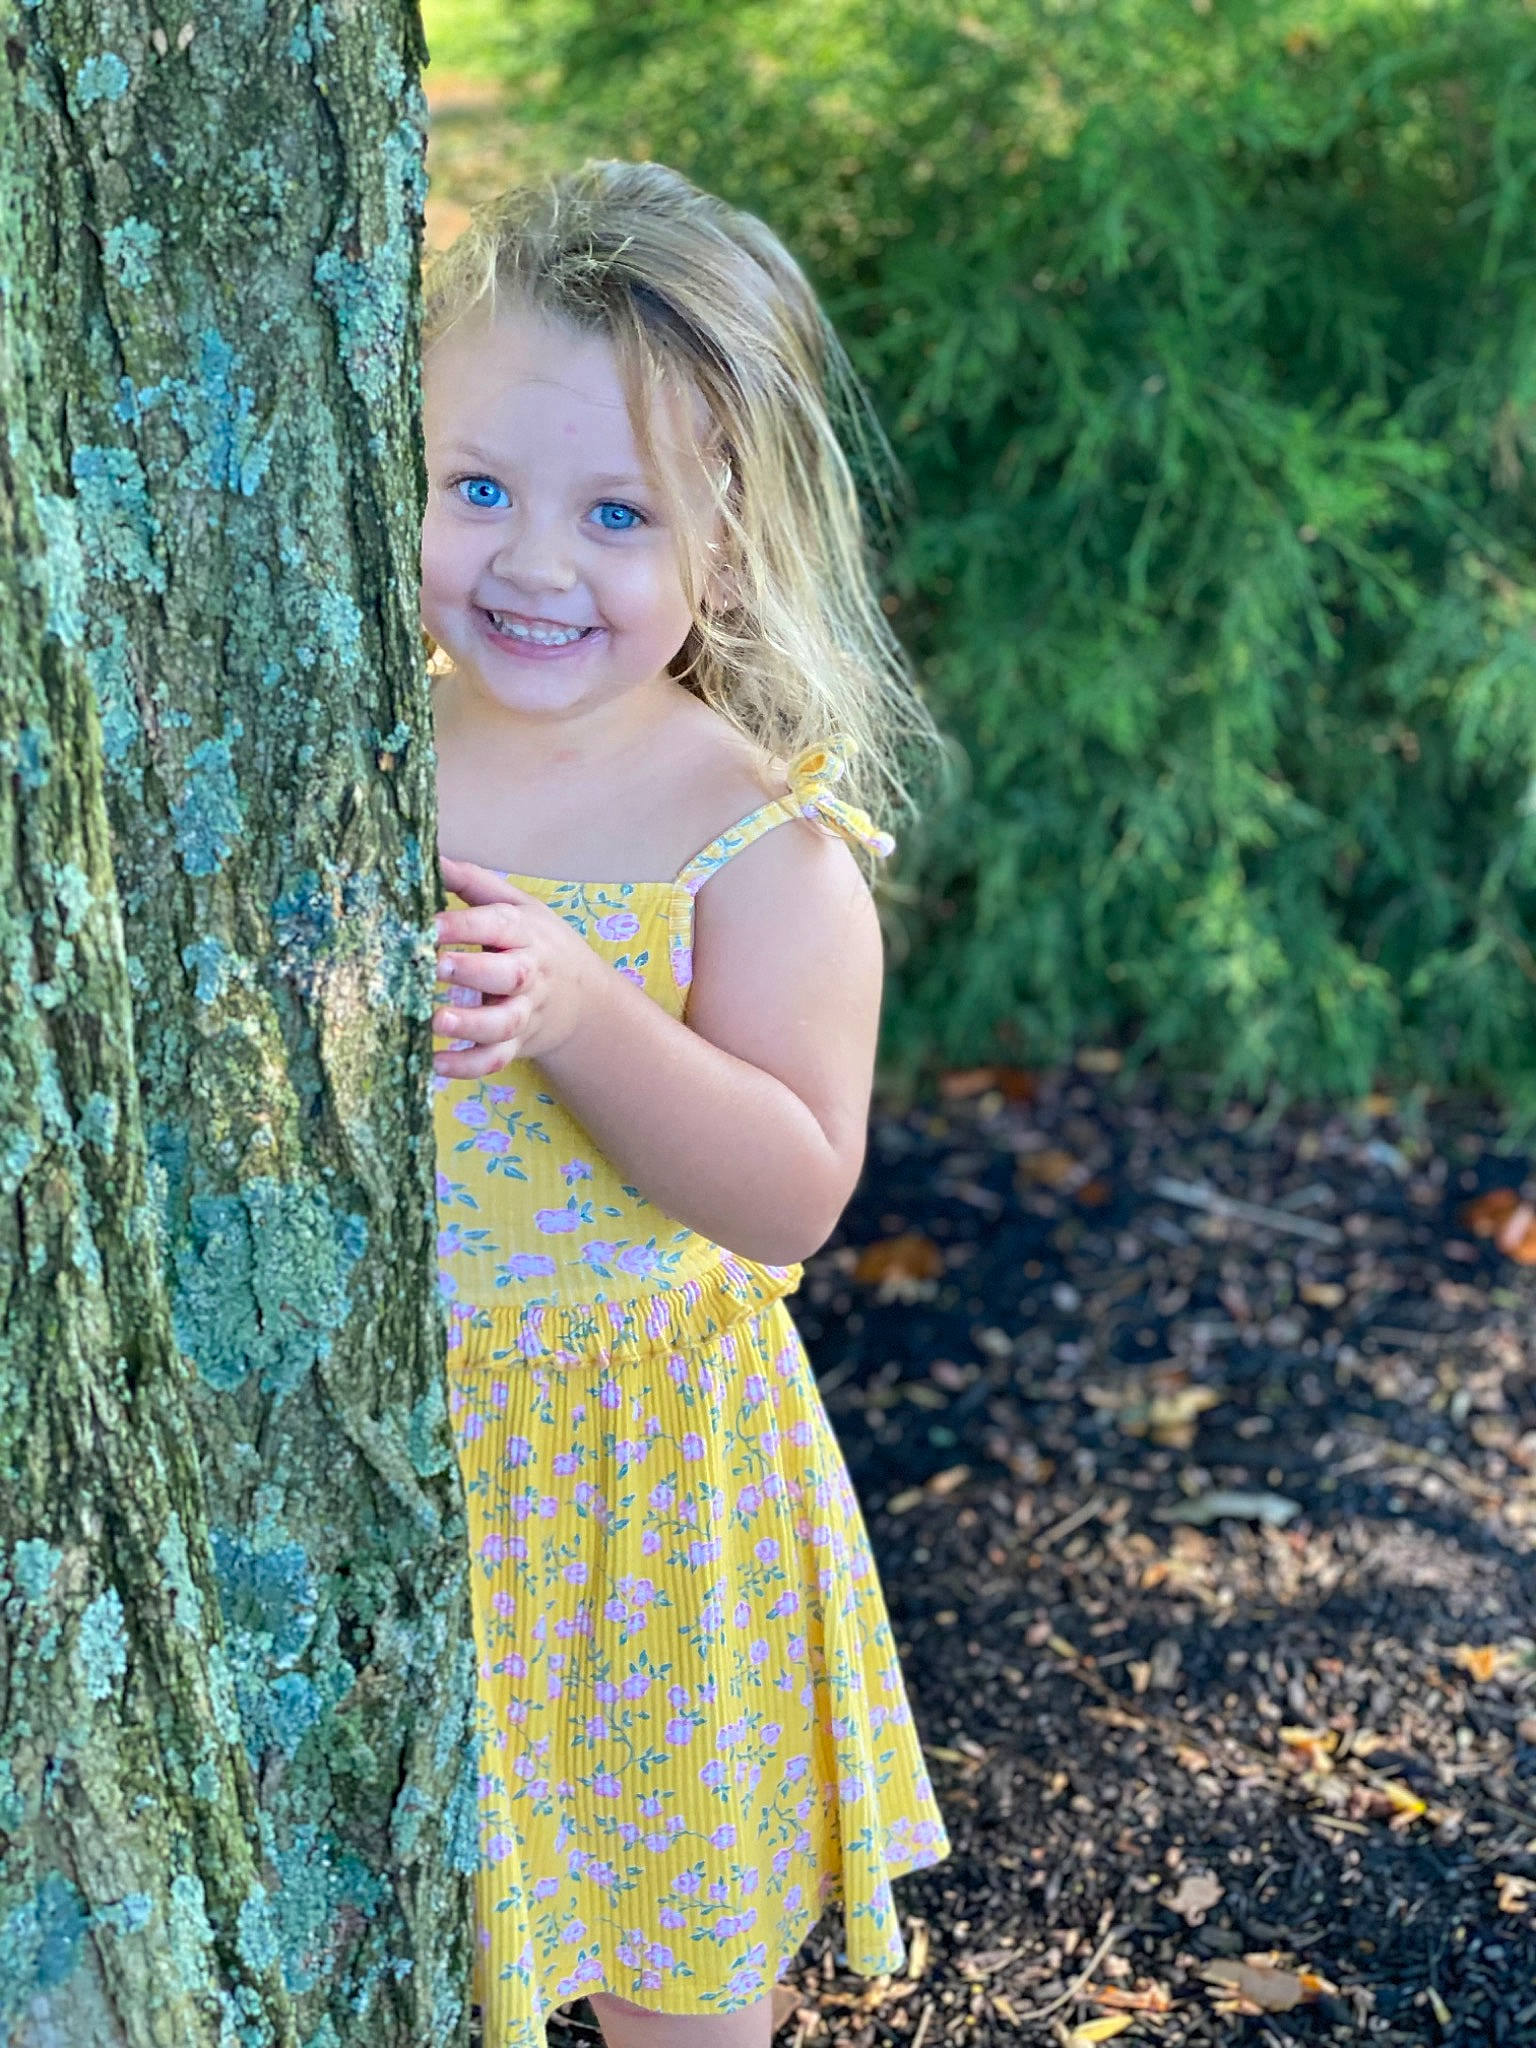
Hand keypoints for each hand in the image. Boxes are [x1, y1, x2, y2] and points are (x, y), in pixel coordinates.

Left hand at [433, 856, 602, 1078]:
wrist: (583, 1000)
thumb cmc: (537, 944)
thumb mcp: (517, 905)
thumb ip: (472, 883)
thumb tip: (427, 855)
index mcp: (526, 933)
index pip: (497, 925)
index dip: (463, 925)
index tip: (426, 925)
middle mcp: (529, 974)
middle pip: (509, 974)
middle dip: (473, 972)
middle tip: (435, 969)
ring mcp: (525, 1014)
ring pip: (502, 1023)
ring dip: (469, 1025)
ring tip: (434, 1021)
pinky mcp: (516, 1045)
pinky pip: (494, 1061)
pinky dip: (466, 1067)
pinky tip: (434, 1064)